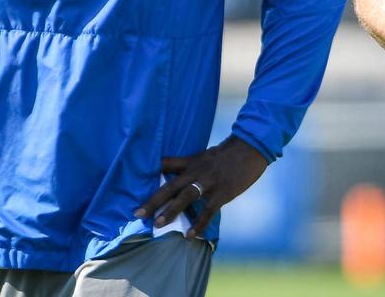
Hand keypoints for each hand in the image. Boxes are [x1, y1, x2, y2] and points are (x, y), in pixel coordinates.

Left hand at [134, 136, 268, 238]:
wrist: (251, 149)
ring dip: (170, 211)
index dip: (150, 171)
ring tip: (157, 225)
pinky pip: (208, 211)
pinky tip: (189, 236)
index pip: (166, 164)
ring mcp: (209, 182)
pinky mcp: (222, 193)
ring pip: (185, 198)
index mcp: (192, 161)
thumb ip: (192, 165)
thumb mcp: (206, 155)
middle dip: (153, 200)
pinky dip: (198, 224)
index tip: (133, 181)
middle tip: (138, 213)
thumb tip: (179, 174)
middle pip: (170, 186)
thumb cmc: (228, 154)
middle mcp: (197, 171)